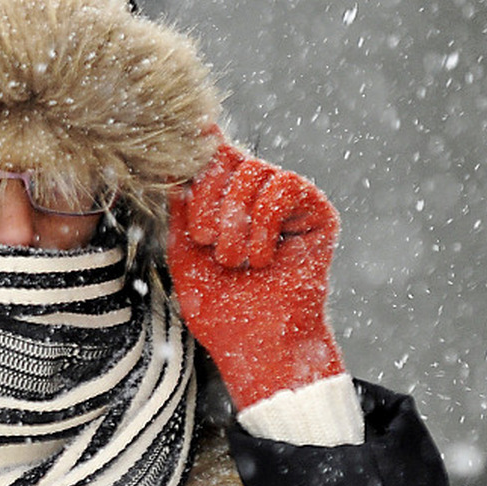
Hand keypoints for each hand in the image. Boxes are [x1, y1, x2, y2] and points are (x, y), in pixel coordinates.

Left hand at [166, 131, 344, 408]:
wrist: (257, 346)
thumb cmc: (219, 305)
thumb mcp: (184, 246)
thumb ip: (180, 199)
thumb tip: (170, 151)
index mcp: (224, 197)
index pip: (209, 152)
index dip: (196, 146)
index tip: (185, 139)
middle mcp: (257, 191)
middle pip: (225, 155)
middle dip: (207, 202)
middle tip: (209, 244)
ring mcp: (289, 199)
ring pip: (253, 170)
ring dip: (235, 222)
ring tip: (236, 261)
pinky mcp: (317, 211)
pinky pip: (284, 186)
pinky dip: (264, 223)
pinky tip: (263, 257)